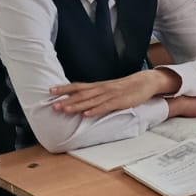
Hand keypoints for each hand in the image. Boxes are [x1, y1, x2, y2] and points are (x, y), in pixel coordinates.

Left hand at [49, 69, 179, 117]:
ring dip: (76, 106)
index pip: (78, 86)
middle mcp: (102, 89)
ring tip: (64, 110)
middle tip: (52, 105)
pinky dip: (95, 110)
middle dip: (66, 100)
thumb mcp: (109, 88)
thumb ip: (96, 93)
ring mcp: (110, 95)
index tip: (50, 90)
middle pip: (81, 94)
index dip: (64, 88)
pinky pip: (105, 107)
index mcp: (99, 86)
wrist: (145, 81)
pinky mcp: (119, 102)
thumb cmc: (126, 87)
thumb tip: (81, 99)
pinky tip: (86, 114)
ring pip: (90, 101)